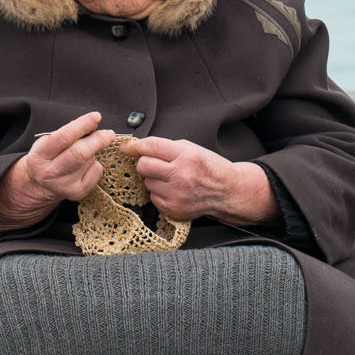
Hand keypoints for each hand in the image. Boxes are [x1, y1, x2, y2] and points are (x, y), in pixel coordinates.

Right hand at [0, 112, 116, 230]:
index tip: (96, 116)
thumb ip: (69, 132)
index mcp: (39, 156)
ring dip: (93, 152)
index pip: (64, 137)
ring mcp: (64, 186)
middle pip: (79, 154)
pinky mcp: (77, 193)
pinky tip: (85, 166)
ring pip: (89, 161)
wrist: (39, 185)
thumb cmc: (48, 157)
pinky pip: (96, 172)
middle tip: (109, 133)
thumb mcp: (49, 141)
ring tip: (85, 151)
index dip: (83, 125)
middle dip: (97, 140)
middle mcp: (50, 173)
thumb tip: (94, 124)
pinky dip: (95, 164)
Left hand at [122, 137, 277, 226]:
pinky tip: (173, 190)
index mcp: (186, 156)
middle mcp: (181, 175)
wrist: (227, 192)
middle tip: (156, 164)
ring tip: (171, 179)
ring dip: (154, 179)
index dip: (135, 146)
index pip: (151, 147)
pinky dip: (159, 193)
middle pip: (143, 165)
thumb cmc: (209, 168)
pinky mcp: (173, 208)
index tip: (127, 147)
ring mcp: (176, 194)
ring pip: (147, 182)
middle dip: (145, 163)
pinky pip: (153, 197)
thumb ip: (165, 147)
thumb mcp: (192, 149)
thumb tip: (136, 147)